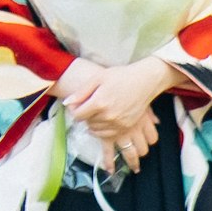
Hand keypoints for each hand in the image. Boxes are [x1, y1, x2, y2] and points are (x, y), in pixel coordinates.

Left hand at [57, 54, 172, 157]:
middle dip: (83, 116)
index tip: (76, 105)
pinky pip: (108, 134)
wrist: (145, 81)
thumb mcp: (98, 78)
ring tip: (96, 112)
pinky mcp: (126, 127)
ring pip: (96, 130)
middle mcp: (108, 116)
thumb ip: (81, 92)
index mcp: (99, 103)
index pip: (77, 115)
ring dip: (92, 123)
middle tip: (87, 106)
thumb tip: (67, 103)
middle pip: (86, 122)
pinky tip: (102, 121)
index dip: (74, 110)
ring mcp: (119, 123)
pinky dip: (102, 129)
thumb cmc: (120, 76)